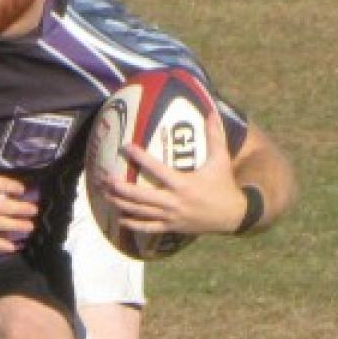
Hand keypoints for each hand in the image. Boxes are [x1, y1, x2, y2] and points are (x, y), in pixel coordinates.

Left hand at [101, 109, 245, 237]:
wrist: (233, 215)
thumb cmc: (224, 185)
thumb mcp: (221, 160)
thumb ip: (215, 136)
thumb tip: (211, 111)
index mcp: (183, 184)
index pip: (157, 169)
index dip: (140, 157)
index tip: (125, 146)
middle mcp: (174, 201)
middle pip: (140, 196)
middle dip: (120, 188)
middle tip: (104, 177)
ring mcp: (171, 216)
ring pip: (140, 211)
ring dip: (120, 203)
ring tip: (104, 194)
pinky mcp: (171, 227)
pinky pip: (148, 227)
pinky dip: (132, 224)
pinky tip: (119, 218)